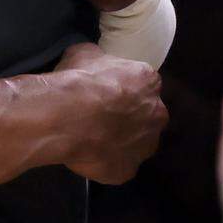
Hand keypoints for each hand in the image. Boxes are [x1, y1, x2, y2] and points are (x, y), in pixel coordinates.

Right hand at [54, 43, 166, 183]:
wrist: (66, 117)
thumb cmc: (79, 80)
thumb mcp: (84, 52)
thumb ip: (99, 59)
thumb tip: (96, 63)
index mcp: (148, 81)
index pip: (142, 83)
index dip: (123, 86)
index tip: (105, 89)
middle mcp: (156, 114)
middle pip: (145, 114)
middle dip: (127, 115)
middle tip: (99, 113)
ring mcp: (145, 145)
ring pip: (135, 142)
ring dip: (119, 139)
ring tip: (90, 135)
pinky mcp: (129, 170)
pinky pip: (117, 164)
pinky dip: (105, 159)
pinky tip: (86, 151)